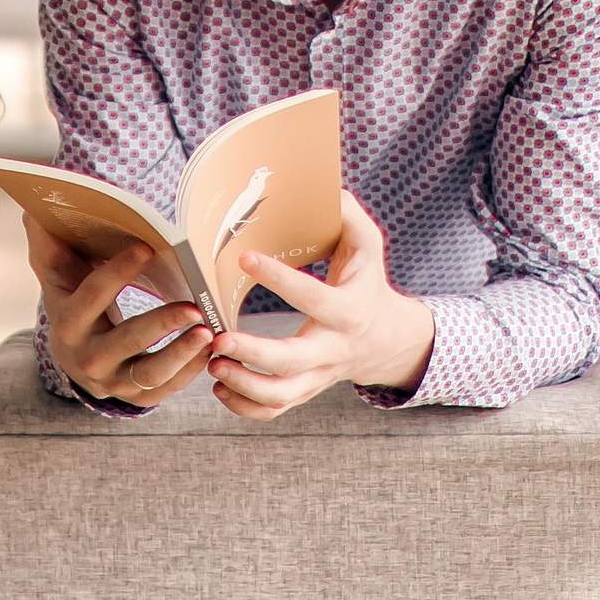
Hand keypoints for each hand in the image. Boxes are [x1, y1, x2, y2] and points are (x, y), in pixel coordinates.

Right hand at [26, 214, 211, 407]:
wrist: (75, 356)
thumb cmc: (73, 302)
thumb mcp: (57, 276)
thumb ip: (48, 243)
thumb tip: (34, 206)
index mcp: (67, 323)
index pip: (92, 296)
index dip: (118, 272)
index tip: (148, 247)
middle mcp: (87, 357)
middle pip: (126, 342)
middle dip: (161, 324)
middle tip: (193, 306)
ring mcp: (112, 381)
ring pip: (149, 373)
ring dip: (180, 354)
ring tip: (206, 331)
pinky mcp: (134, 397)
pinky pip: (164, 390)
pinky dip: (189, 372)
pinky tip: (208, 350)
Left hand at [206, 191, 433, 419]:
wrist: (388, 340)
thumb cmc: (368, 285)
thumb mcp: (368, 248)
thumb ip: (350, 217)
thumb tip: (327, 188)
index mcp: (348, 311)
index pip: (314, 298)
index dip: (280, 279)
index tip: (244, 257)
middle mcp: (332, 350)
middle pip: (292, 362)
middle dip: (253, 354)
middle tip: (218, 340)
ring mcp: (317, 376)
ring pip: (281, 396)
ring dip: (243, 385)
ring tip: (212, 364)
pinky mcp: (304, 391)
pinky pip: (273, 411)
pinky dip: (243, 406)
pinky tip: (220, 385)